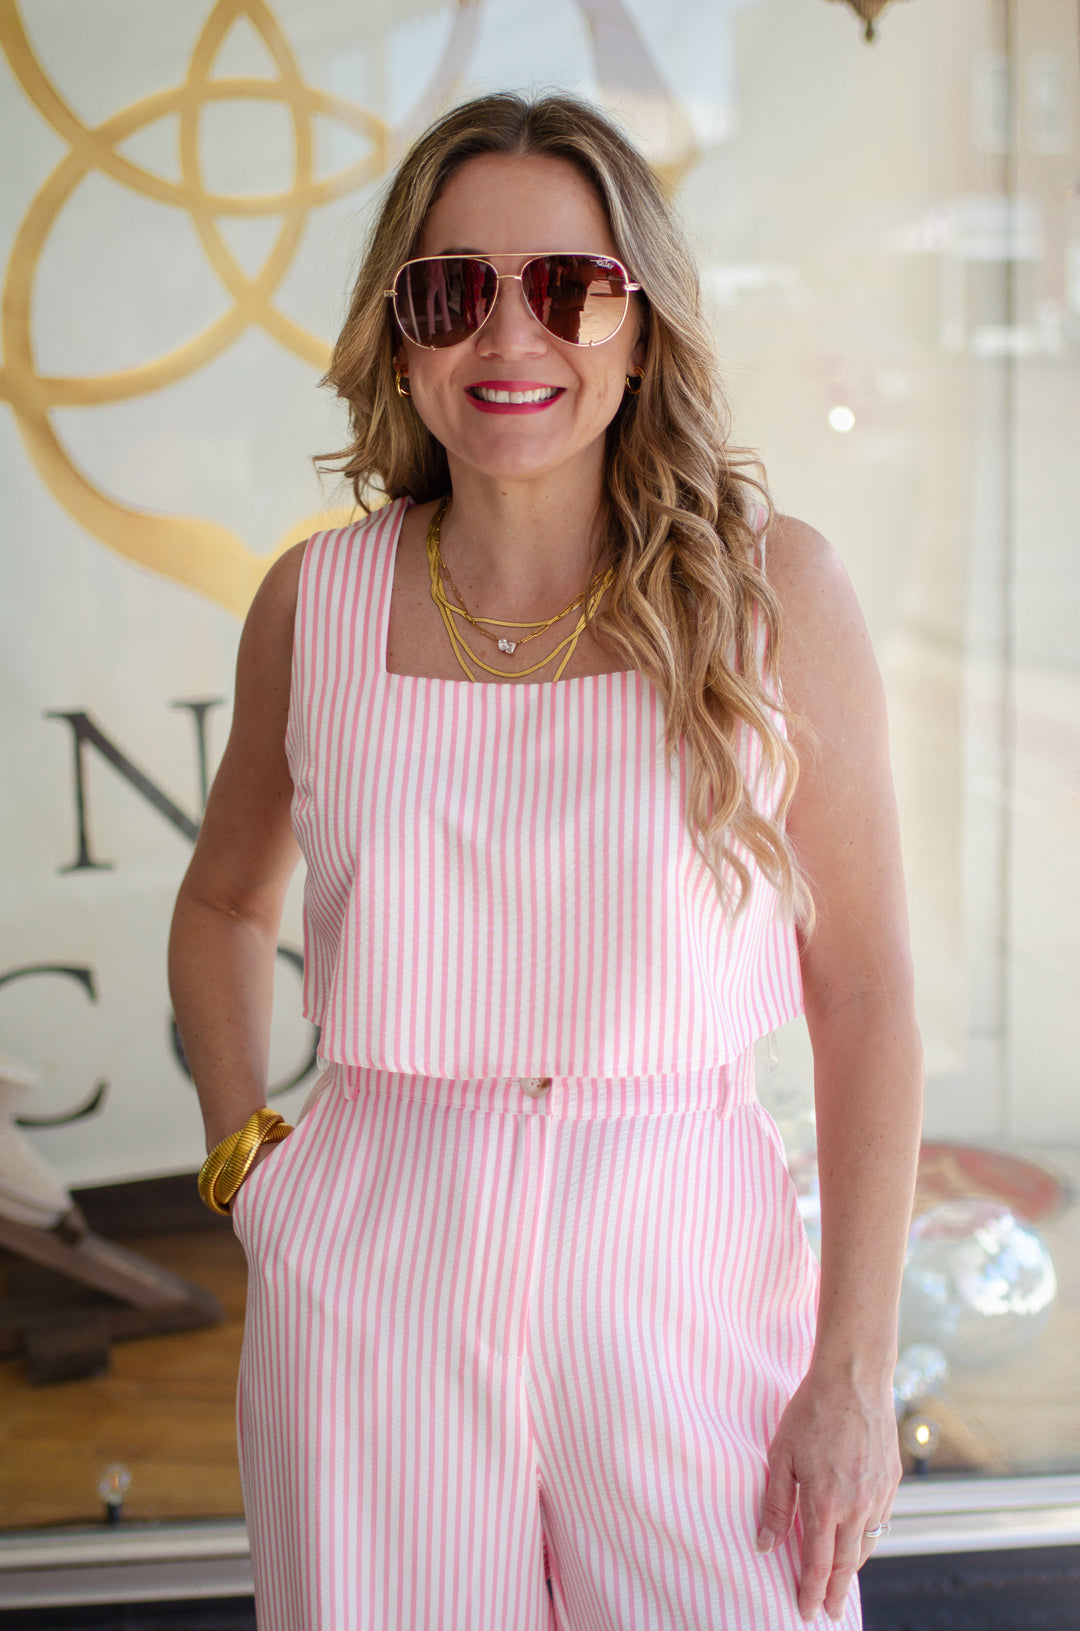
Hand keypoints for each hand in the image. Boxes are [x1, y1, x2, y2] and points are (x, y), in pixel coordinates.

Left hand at [755, 1363, 899, 1622]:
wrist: (854, 1379)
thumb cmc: (811, 1412)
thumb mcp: (781, 1455)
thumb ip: (775, 1503)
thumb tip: (766, 1544)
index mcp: (826, 1503)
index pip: (818, 1563)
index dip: (811, 1590)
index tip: (806, 1611)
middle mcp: (857, 1506)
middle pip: (846, 1563)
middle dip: (836, 1590)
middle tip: (829, 1611)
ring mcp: (878, 1494)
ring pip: (867, 1545)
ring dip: (853, 1567)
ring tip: (841, 1581)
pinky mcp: (892, 1480)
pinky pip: (881, 1521)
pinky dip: (869, 1538)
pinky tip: (859, 1540)